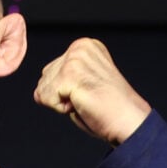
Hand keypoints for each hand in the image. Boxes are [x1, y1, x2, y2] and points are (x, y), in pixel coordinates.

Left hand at [33, 38, 150, 144]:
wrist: (129, 121)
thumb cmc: (110, 109)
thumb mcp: (84, 84)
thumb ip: (63, 79)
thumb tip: (37, 91)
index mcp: (85, 46)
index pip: (51, 71)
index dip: (64, 91)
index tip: (89, 93)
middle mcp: (79, 47)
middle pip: (44, 79)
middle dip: (60, 95)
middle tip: (87, 98)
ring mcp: (74, 59)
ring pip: (43, 89)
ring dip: (60, 102)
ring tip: (86, 101)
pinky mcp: (69, 74)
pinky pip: (45, 98)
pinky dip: (60, 109)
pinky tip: (82, 104)